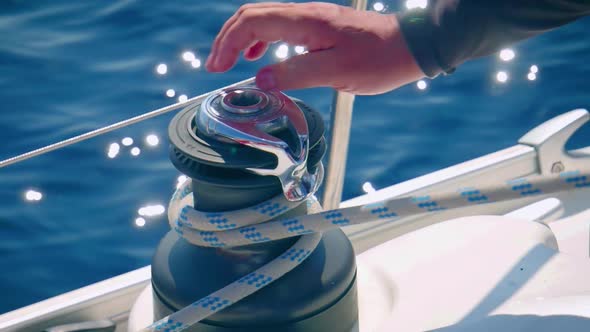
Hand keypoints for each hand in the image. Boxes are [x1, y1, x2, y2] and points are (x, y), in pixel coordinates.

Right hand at [206, 2, 424, 94]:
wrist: (410, 46)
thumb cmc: (378, 60)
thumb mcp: (336, 73)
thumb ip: (296, 75)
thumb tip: (260, 79)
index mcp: (306, 22)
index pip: (252, 22)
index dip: (227, 43)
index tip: (217, 68)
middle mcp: (305, 14)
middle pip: (252, 15)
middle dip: (227, 39)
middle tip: (215, 66)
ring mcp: (312, 19)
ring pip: (264, 19)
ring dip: (242, 39)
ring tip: (230, 63)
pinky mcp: (320, 27)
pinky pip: (280, 27)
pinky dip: (261, 40)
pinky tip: (260, 57)